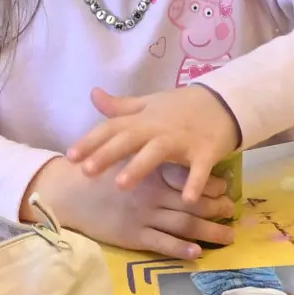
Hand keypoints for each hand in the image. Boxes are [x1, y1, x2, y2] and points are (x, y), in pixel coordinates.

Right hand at [28, 156, 234, 258]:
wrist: (67, 192)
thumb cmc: (94, 173)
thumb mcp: (120, 152)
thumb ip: (144, 148)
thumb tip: (170, 145)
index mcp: (151, 172)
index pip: (189, 176)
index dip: (210, 183)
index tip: (225, 187)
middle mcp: (153, 194)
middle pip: (194, 202)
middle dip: (217, 208)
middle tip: (233, 212)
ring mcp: (144, 216)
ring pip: (185, 224)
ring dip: (210, 231)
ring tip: (228, 236)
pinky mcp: (134, 236)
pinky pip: (163, 244)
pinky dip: (182, 248)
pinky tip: (198, 252)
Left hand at [67, 85, 239, 200]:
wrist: (224, 102)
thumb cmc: (181, 107)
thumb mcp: (149, 104)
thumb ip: (121, 107)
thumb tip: (93, 95)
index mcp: (142, 120)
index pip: (111, 128)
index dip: (90, 141)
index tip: (70, 156)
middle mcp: (158, 129)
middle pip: (128, 140)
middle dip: (107, 155)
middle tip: (86, 171)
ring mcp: (182, 140)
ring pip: (157, 152)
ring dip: (140, 167)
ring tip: (122, 185)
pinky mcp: (205, 151)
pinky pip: (199, 169)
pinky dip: (195, 183)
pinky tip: (186, 199)